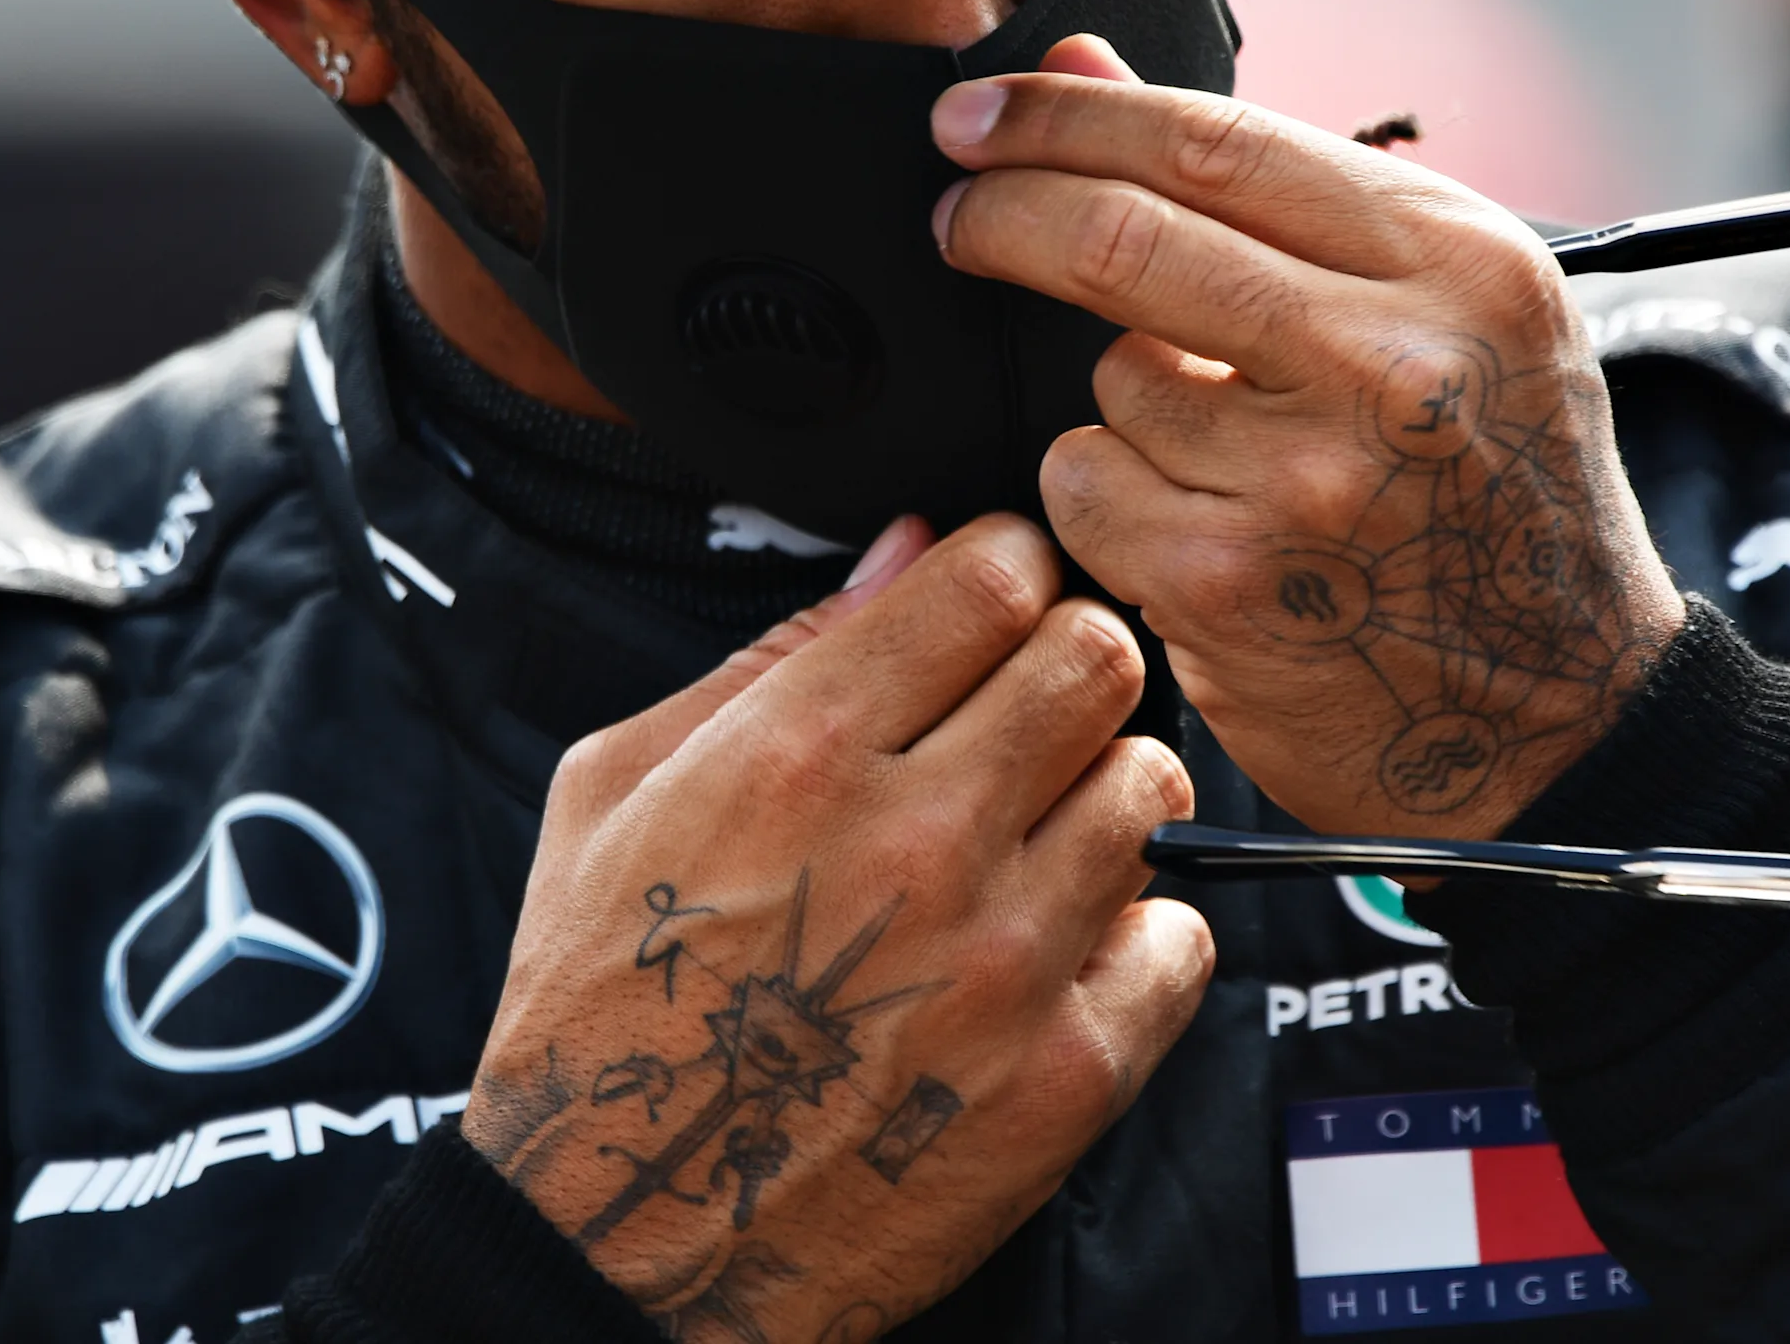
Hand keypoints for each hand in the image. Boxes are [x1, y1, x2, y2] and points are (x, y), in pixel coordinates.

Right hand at [461, 514, 1211, 1341]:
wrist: (619, 1235)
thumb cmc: (608, 1009)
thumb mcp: (616, 790)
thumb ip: (774, 656)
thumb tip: (908, 554)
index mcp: (801, 753)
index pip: (996, 575)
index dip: (1008, 572)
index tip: (999, 606)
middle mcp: (916, 842)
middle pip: (1100, 658)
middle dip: (1070, 664)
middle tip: (1033, 715)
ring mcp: (1004, 962)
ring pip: (1153, 786)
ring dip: (1107, 794)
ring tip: (1040, 837)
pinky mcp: (1064, 1074)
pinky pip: (1181, 938)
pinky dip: (1136, 935)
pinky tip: (1060, 949)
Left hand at [929, 38, 1687, 842]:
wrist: (1566, 713)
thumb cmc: (1495, 493)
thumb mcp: (1442, 311)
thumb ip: (1265, 189)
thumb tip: (1076, 70)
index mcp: (1456, 262)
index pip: (1215, 143)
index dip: (1067, 118)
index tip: (981, 115)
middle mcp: (1390, 360)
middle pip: (1123, 238)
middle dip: (1006, 212)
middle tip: (960, 215)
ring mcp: (1307, 477)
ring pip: (1106, 378)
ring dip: (1117, 402)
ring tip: (1214, 456)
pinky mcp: (1229, 583)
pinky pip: (1084, 488)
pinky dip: (1104, 501)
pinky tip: (1192, 532)